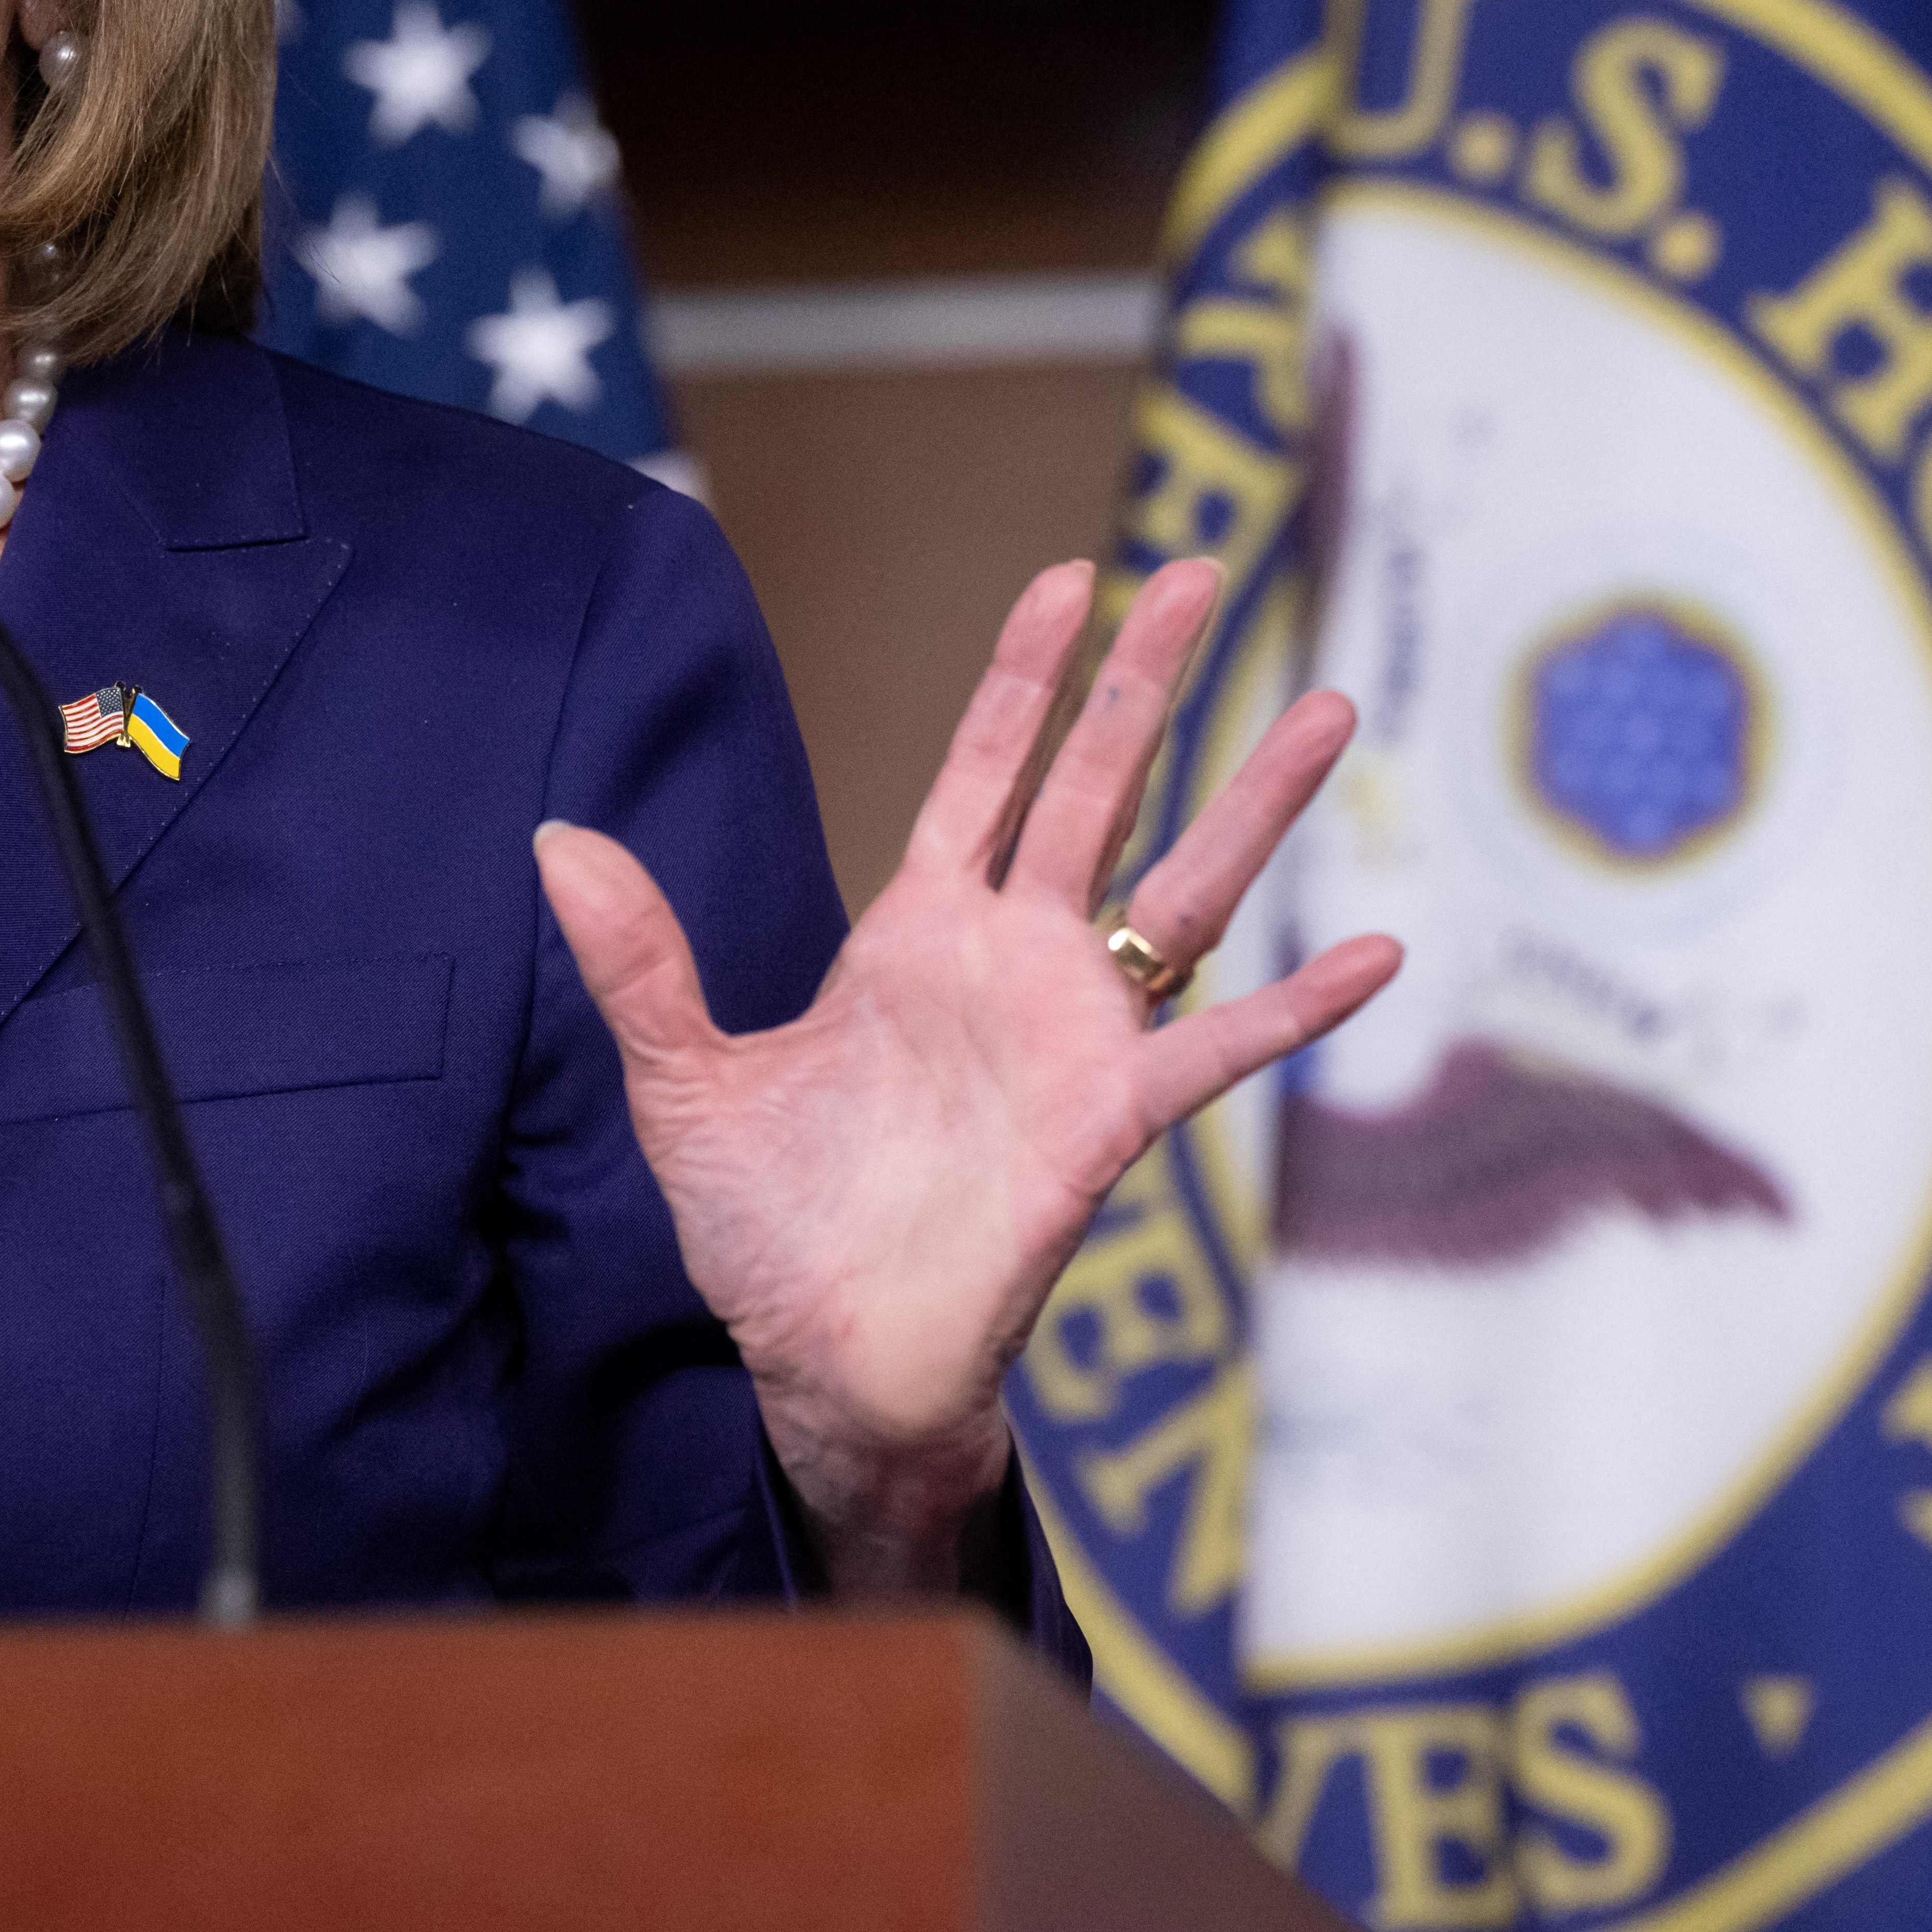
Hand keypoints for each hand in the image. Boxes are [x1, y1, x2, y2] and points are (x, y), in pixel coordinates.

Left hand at [533, 557, 1399, 1592]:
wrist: (819, 1360)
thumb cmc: (765, 1225)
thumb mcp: (681, 1079)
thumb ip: (637, 959)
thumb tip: (556, 840)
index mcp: (916, 934)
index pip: (984, 773)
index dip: (1025, 677)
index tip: (1069, 576)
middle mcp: (1012, 963)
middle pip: (1097, 790)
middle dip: (1146, 682)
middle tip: (1204, 571)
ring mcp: (1071, 1035)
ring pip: (1184, 890)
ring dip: (1255, 802)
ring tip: (1329, 706)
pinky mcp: (1106, 1124)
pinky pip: (1217, 1051)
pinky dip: (1298, 1008)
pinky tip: (1375, 953)